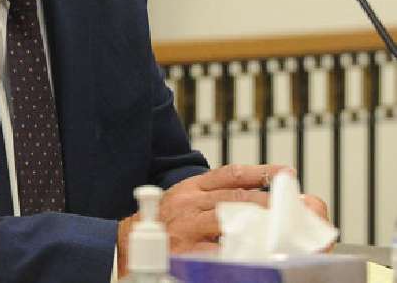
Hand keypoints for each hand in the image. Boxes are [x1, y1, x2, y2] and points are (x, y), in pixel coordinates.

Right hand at [117, 164, 285, 275]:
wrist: (127, 242)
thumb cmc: (163, 222)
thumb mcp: (182, 198)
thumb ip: (210, 195)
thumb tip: (253, 194)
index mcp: (190, 188)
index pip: (230, 174)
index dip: (260, 172)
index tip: (286, 173)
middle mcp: (188, 203)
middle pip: (236, 198)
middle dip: (269, 202)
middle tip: (296, 206)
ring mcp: (186, 226)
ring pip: (229, 221)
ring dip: (259, 225)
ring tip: (283, 229)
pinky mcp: (185, 250)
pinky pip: (217, 249)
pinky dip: (238, 250)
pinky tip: (256, 250)